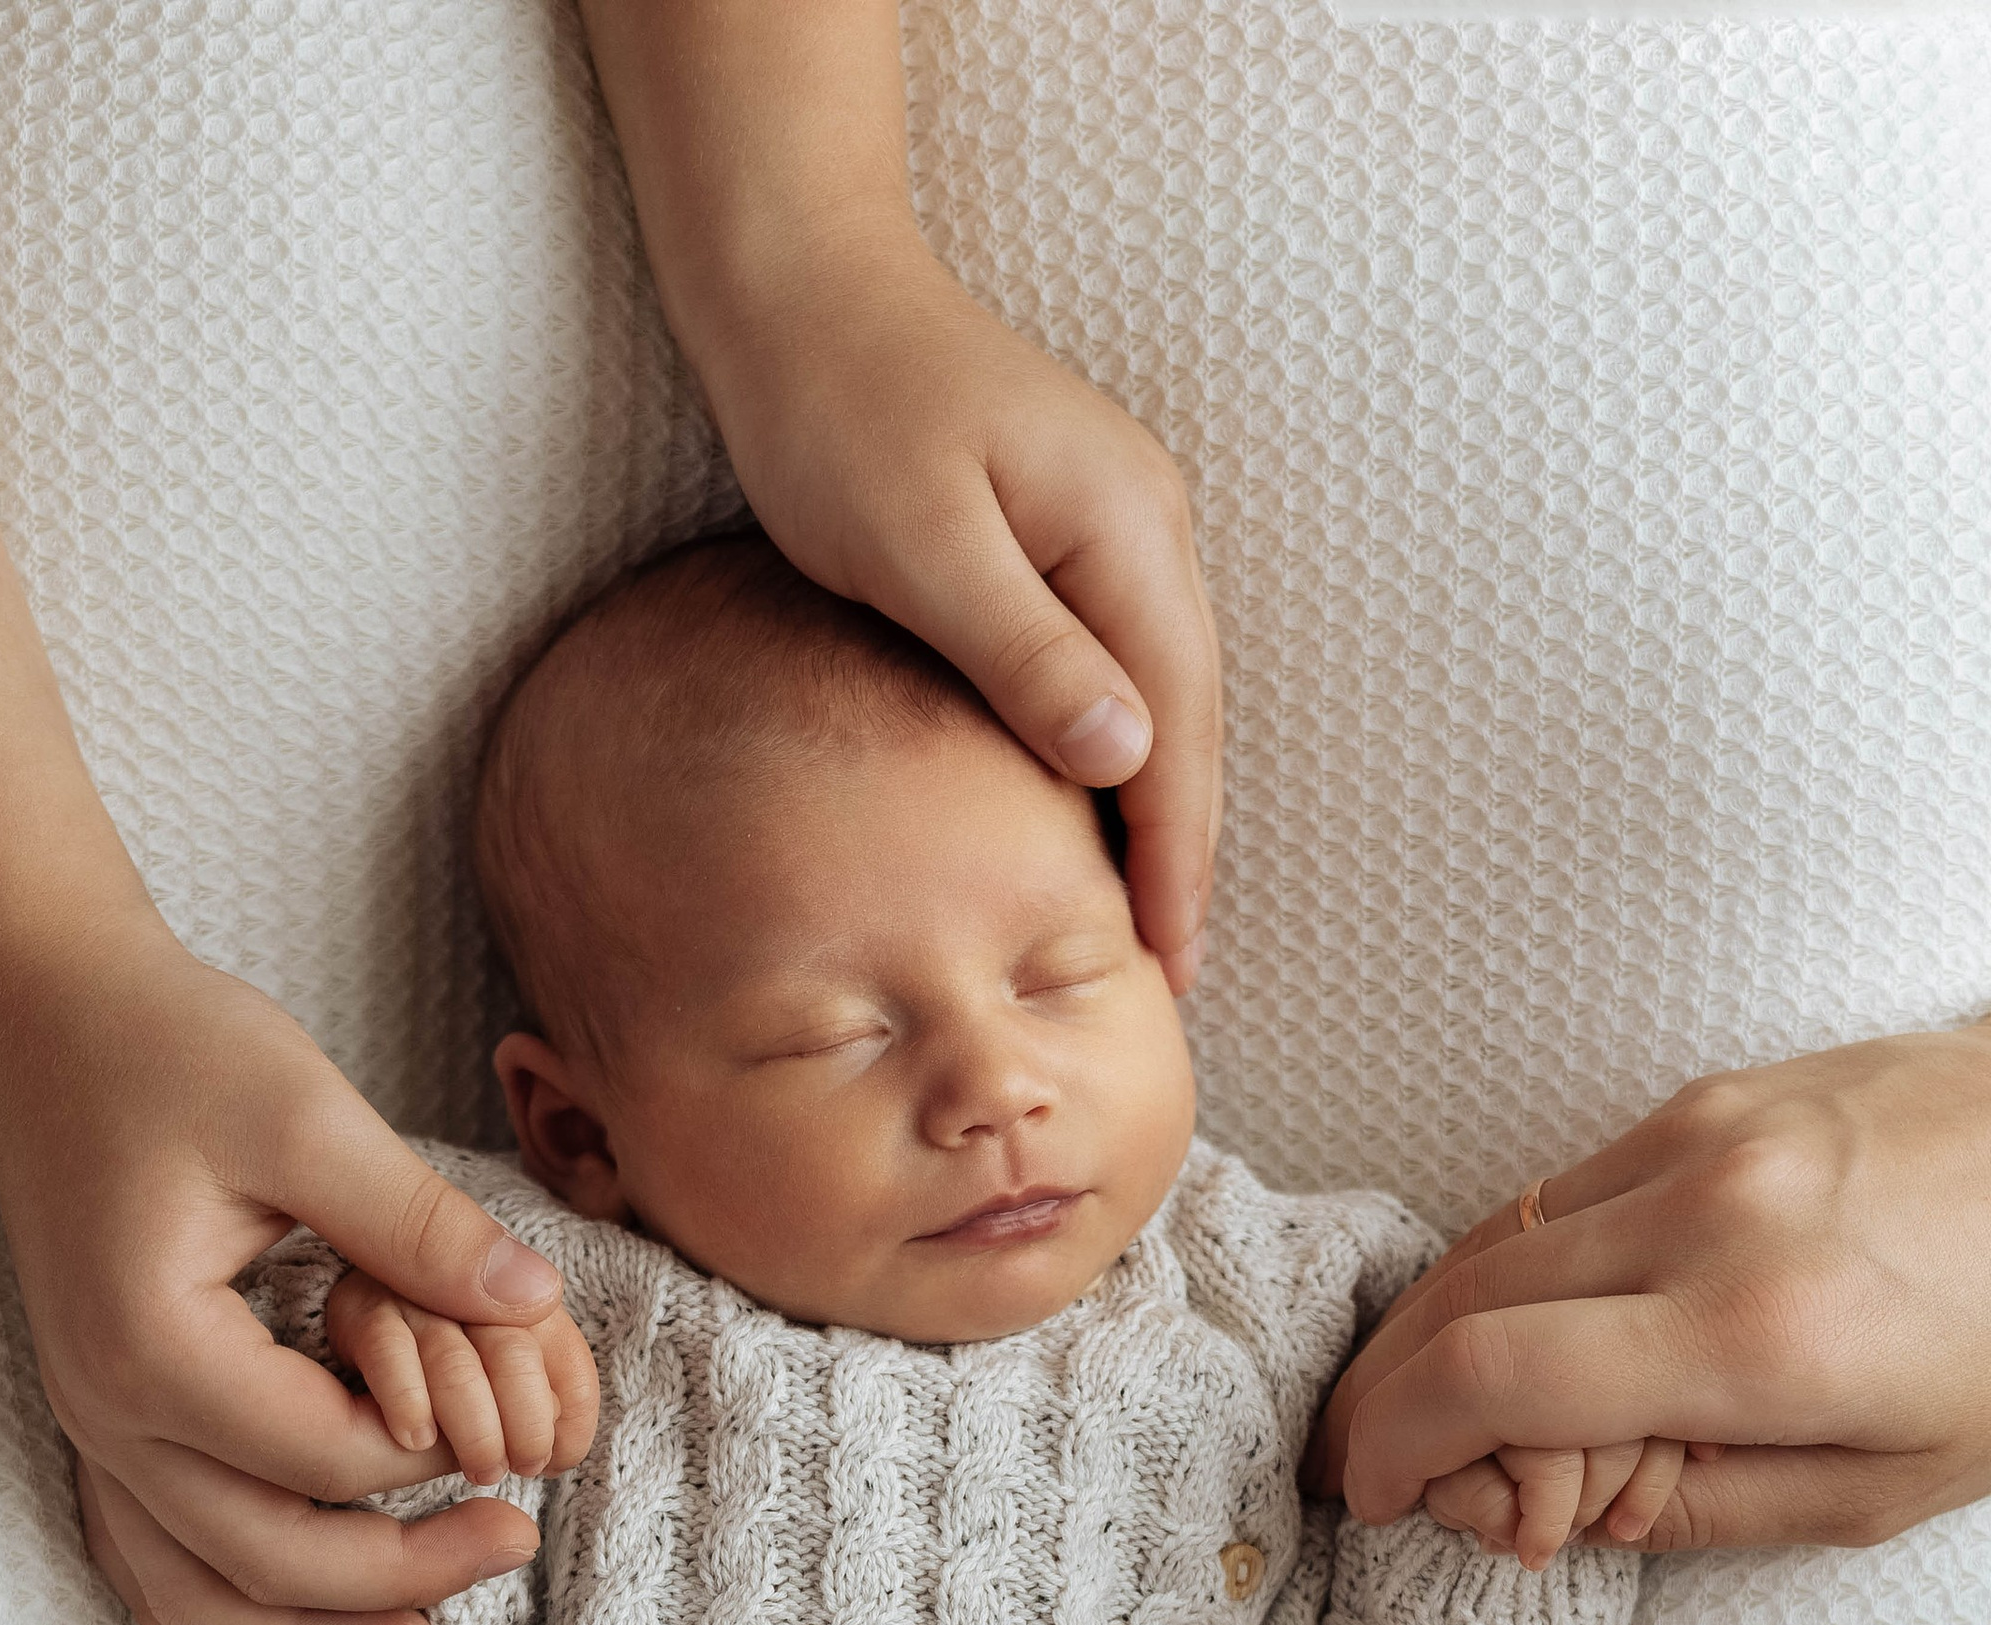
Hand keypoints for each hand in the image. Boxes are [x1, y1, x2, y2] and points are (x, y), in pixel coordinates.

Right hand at [0, 914, 588, 1624]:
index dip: (431, 1458)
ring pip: (198, 1591)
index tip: (508, 1426)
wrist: (40, 1012)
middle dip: (401, 1577)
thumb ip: (419, 1220)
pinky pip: (139, 1558)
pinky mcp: (95, 1417)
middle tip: (518, 1545)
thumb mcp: (305, 1109)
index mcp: (155, 1344)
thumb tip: (536, 1301)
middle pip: (266, 1560)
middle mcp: (106, 1409)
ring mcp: (88, 1425)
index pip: (326, 1459)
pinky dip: (199, 1620)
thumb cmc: (171, 1043)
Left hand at [697, 241, 1219, 984]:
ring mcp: (1115, 524)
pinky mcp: (1069, 530)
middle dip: (1185, 849)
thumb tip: (1129, 758)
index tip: (1170, 960)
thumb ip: (1025, 653)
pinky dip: (1116, 751)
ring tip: (1144, 917)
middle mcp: (1145, 526)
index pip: (1175, 729)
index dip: (1176, 854)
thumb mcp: (922, 544)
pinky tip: (1093, 809)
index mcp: (1124, 531)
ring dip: (1157, 808)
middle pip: (1188, 721)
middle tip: (1171, 972)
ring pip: (1160, 698)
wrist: (803, 285)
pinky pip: (1117, 665)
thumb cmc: (839, 410)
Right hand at [1312, 961, 1990, 1547]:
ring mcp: (1700, 1137)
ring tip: (1442, 1415)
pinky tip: (1534, 1333)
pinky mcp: (1705, 1098)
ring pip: (1489, 1239)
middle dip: (1388, 1401)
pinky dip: (1511, 1272)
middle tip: (1378, 1471)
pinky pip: (1556, 1193)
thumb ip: (1706, 1509)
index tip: (1381, 1499)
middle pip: (1457, 1304)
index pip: (1494, 1378)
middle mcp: (1711, 1216)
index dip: (1399, 1447)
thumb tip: (1572, 1514)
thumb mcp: (1886, 1487)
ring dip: (1435, 1336)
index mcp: (1758, 1334)